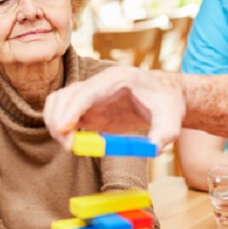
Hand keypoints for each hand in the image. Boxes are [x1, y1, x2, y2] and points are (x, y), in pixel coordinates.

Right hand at [43, 66, 183, 150]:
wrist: (164, 97)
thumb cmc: (167, 105)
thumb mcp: (172, 120)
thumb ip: (164, 133)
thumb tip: (153, 149)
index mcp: (117, 79)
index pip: (86, 92)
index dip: (71, 109)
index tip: (63, 130)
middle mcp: (98, 83)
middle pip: (65, 96)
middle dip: (60, 121)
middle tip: (70, 146)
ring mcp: (90, 94)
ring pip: (58, 102)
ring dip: (55, 123)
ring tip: (70, 145)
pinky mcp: (87, 107)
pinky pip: (63, 112)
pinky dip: (60, 126)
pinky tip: (72, 141)